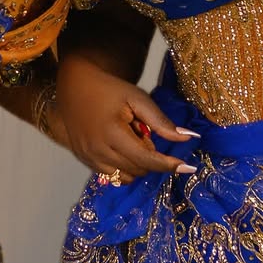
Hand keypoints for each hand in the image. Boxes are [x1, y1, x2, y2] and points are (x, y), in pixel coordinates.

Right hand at [55, 55, 196, 179]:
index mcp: (112, 133)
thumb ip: (161, 121)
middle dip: (150, 157)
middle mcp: (98, 150)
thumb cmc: (109, 89)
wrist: (75, 85)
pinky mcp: (83, 160)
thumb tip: (188, 138)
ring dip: (137, 165)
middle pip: (138, 170)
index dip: (168, 165)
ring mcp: (88, 157)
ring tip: (131, 141)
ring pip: (125, 177)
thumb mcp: (137, 98)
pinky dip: (123, 168)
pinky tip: (121, 149)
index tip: (188, 167)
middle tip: (143, 133)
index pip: (146, 160)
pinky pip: (111, 177)